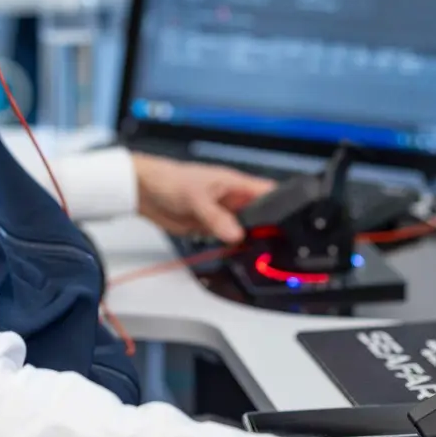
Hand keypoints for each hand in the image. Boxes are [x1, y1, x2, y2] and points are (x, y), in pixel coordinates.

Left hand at [131, 153, 274, 242]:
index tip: (291, 224)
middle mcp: (233, 200)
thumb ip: (216, 216)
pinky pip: (226, 240)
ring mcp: (222, 215)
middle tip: (275, 247)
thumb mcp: (196, 197)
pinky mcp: (210, 228)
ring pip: (244, 230)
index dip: (283, 205)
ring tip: (258, 255)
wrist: (144, 191)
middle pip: (260, 216)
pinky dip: (231, 248)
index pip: (268, 192)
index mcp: (236, 184)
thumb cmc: (170, 180)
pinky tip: (236, 256)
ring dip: (249, 241)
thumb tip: (235, 234)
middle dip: (268, 229)